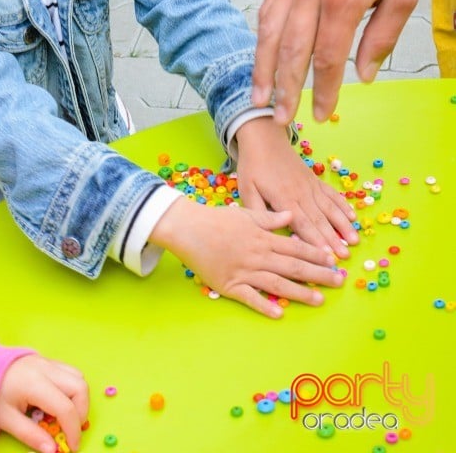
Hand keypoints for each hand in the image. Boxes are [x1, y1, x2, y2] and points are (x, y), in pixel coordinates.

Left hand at [0, 354, 88, 452]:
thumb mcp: (6, 420)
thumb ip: (30, 435)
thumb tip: (52, 450)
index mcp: (34, 383)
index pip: (66, 407)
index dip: (73, 430)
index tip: (71, 447)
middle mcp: (46, 368)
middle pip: (80, 387)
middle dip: (82, 412)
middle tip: (71, 430)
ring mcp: (48, 361)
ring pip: (78, 377)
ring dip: (78, 399)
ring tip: (64, 416)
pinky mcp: (47, 360)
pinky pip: (70, 372)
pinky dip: (72, 388)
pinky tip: (57, 401)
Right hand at [150, 197, 344, 318]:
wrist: (188, 228)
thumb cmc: (217, 220)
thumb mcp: (246, 213)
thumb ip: (270, 218)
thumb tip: (291, 216)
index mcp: (263, 238)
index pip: (296, 248)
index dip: (316, 255)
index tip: (333, 261)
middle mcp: (258, 256)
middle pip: (293, 267)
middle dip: (318, 275)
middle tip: (339, 282)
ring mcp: (244, 272)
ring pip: (278, 284)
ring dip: (300, 293)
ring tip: (319, 299)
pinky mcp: (229, 285)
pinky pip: (250, 298)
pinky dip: (265, 306)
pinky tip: (279, 314)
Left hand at [235, 117, 357, 258]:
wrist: (264, 137)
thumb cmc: (253, 166)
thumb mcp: (246, 189)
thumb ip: (257, 211)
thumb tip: (269, 232)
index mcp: (283, 198)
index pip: (302, 224)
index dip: (315, 241)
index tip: (326, 255)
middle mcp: (301, 193)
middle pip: (319, 220)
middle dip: (333, 239)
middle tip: (346, 256)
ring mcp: (310, 186)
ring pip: (330, 208)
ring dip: (343, 224)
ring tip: (355, 240)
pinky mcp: (315, 180)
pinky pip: (331, 194)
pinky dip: (343, 205)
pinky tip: (353, 216)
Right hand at [252, 0, 417, 123]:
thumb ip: (382, 36)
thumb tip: (362, 75)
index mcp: (343, 0)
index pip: (328, 57)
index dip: (324, 90)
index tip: (322, 114)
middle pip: (292, 52)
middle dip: (285, 90)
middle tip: (281, 119)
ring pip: (270, 35)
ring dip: (263, 70)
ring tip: (258, 98)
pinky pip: (266, 13)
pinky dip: (262, 41)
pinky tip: (261, 59)